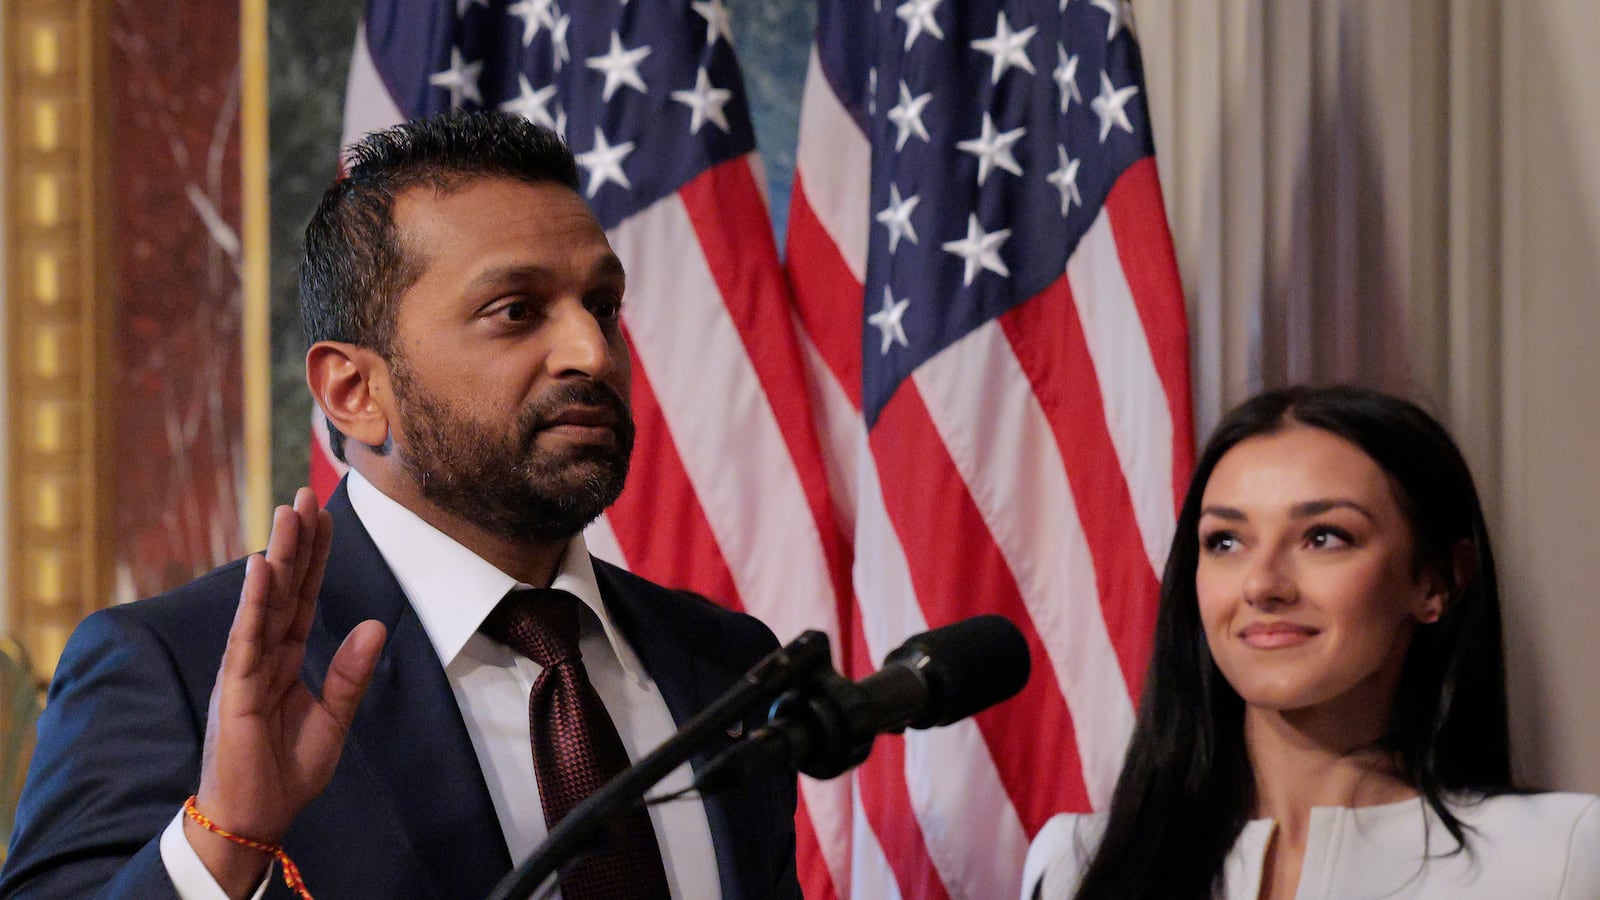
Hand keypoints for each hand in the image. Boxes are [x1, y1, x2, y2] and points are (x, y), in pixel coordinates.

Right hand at [185, 488, 386, 896]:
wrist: (257, 816)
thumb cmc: (287, 770)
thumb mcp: (334, 717)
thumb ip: (351, 673)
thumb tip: (377, 625)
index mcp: (285, 656)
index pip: (303, 596)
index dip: (314, 557)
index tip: (323, 516)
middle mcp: (263, 652)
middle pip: (284, 587)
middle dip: (296, 542)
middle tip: (305, 494)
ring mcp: (246, 666)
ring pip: (265, 601)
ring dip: (277, 556)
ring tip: (287, 514)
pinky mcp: (236, 687)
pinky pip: (247, 637)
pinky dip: (254, 601)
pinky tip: (261, 566)